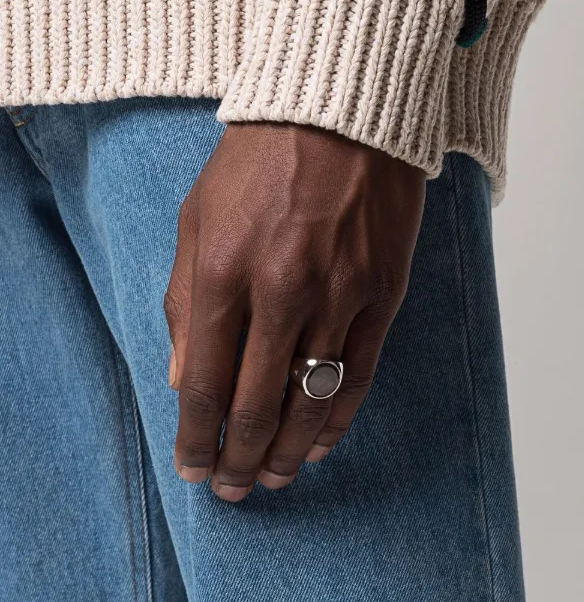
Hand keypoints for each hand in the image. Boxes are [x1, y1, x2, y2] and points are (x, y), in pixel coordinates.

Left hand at [165, 123, 424, 501]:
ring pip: (310, 400)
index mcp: (222, 270)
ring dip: (288, 451)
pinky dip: (338, 418)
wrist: (337, 112)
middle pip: (255, 404)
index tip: (194, 468)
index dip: (196, 436)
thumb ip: (183, 302)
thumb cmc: (255, 163)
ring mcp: (338, 294)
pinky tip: (321, 443)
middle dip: (240, 459)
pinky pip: (359, 374)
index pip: (203, 381)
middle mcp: (280, 290)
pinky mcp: (382, 292)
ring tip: (274, 479)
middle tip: (233, 489)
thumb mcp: (195, 220)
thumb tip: (182, 379)